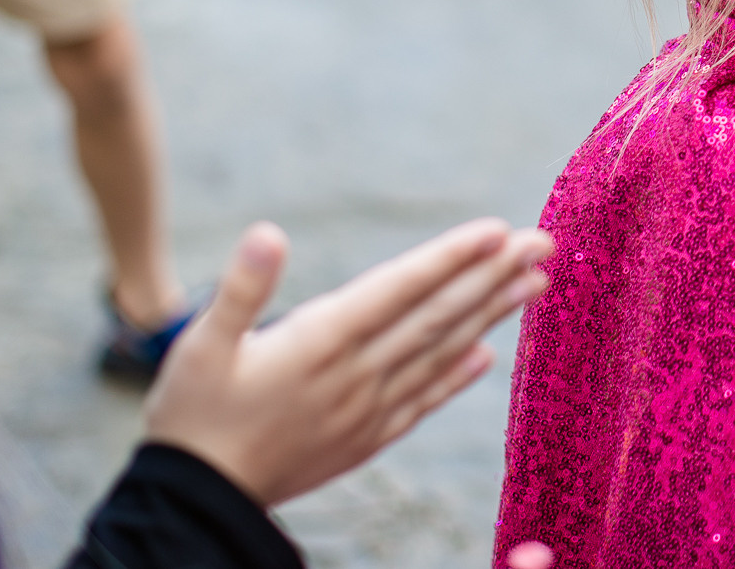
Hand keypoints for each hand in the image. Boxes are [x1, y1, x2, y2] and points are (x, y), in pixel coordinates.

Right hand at [145, 217, 552, 507]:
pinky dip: (456, 378)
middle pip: (435, 315)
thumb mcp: (201, 345)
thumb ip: (241, 289)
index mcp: (319, 342)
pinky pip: (422, 403)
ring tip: (534, 284)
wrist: (195, 503)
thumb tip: (266, 233)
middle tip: (543, 242)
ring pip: (439, 353)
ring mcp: (365, 410)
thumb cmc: (191, 415)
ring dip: (489, 317)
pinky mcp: (364, 440)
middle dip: (491, 275)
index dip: (449, 257)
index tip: (497, 230)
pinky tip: (486, 357)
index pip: (399, 288)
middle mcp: (354, 374)